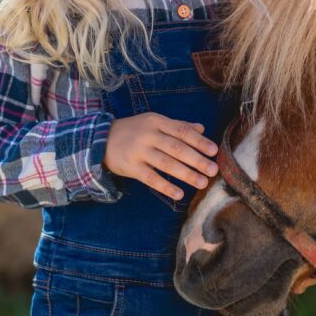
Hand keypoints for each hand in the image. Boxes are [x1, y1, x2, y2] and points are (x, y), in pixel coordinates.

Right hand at [104, 113, 218, 199]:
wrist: (101, 139)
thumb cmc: (134, 130)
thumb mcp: (154, 122)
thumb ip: (178, 125)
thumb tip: (202, 129)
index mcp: (157, 122)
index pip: (182, 131)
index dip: (199, 142)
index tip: (214, 151)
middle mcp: (148, 135)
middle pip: (177, 148)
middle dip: (197, 160)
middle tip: (213, 170)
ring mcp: (139, 151)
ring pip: (166, 164)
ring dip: (186, 174)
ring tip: (202, 182)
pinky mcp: (131, 167)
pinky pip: (151, 178)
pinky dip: (165, 186)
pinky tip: (179, 194)